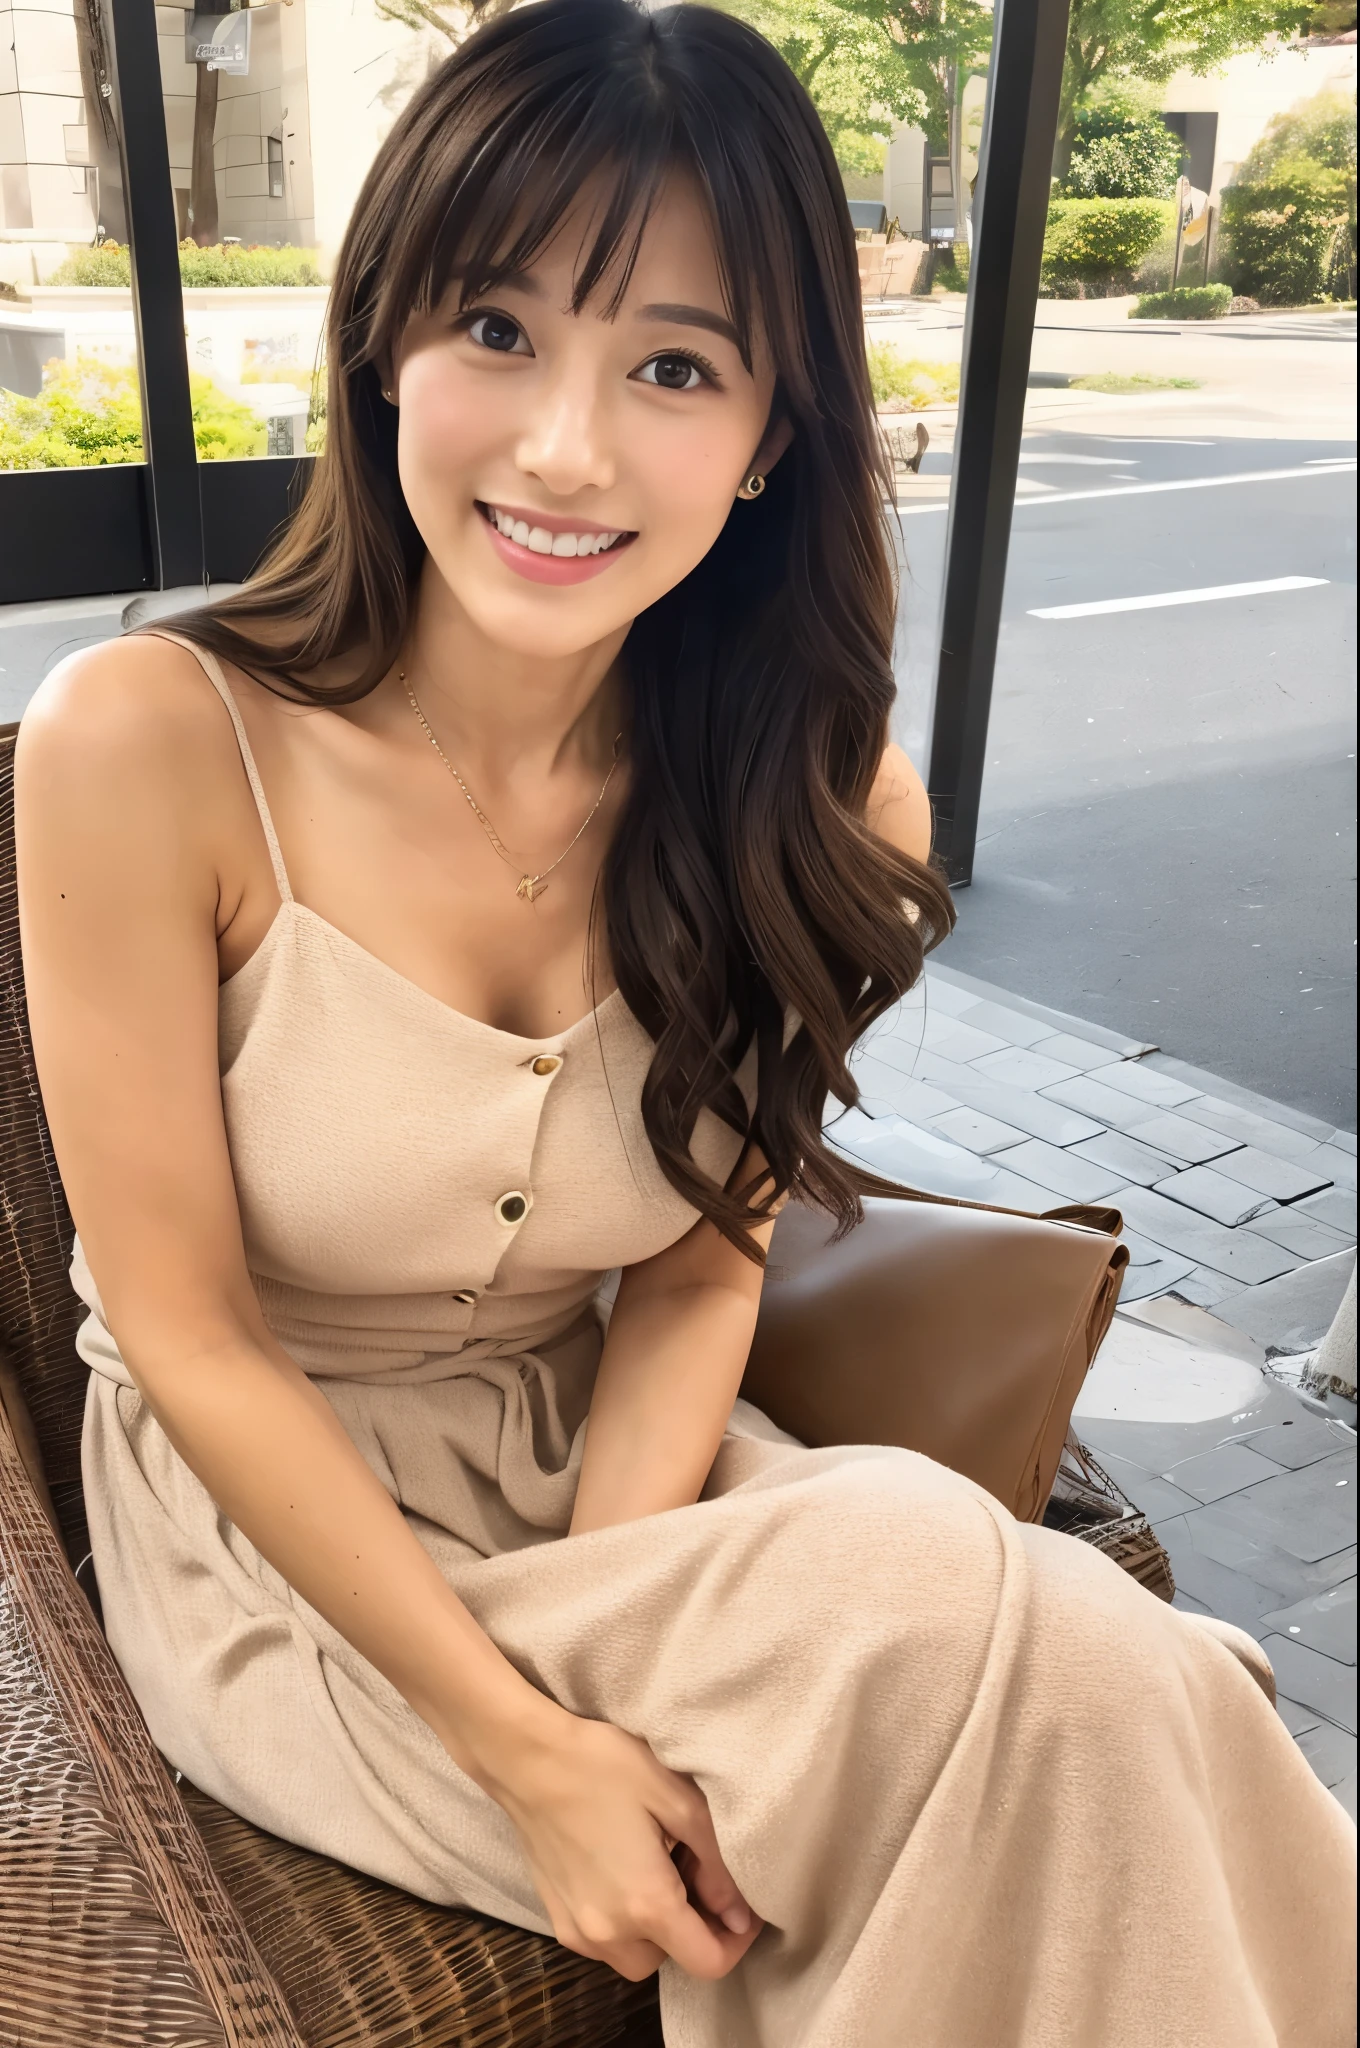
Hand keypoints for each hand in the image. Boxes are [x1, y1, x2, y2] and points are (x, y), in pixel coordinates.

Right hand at [468, 1705, 761, 1981]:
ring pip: (635, 1957)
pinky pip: (604, 1943)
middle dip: (696, 1929)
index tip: (743, 1905)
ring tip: (662, 1870)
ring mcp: (578, 1929)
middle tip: (699, 1872)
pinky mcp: (556, 1917)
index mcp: (647, 1905)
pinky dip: (625, 1925)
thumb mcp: (678, 1800)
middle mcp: (610, 1932)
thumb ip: (716, 1864)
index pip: (707, 1962)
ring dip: (659, 1931)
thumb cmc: (604, 1766)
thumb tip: (739, 1911)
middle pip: (672, 1961)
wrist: (527, 1758)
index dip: (737, 1941)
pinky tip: (625, 1872)